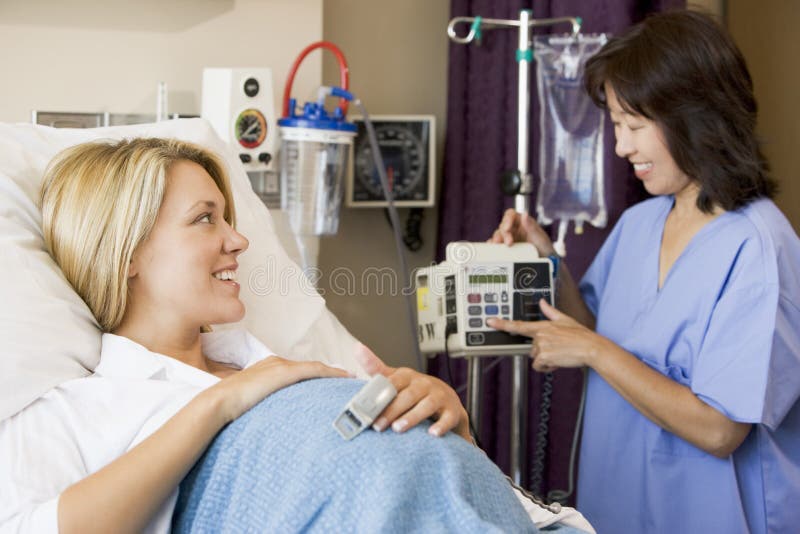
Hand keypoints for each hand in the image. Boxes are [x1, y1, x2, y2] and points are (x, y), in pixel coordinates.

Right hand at [210, 356, 350, 421]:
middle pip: (309, 368)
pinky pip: (315, 370)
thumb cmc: (228, 408)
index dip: (315, 375)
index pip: (297, 371)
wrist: (219, 402)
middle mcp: (275, 363)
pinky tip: (344, 378)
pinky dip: (332, 373)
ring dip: (333, 374)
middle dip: (327, 374)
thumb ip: (261, 406)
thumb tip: (268, 421)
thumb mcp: (249, 403)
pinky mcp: (286, 372)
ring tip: (348, 381)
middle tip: (344, 381)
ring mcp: (281, 366)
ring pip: (315, 368)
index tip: (328, 382)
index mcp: (266, 369)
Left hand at [354, 343, 470, 440]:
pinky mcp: (452, 411)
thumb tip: (357, 348)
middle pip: (408, 395)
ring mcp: (439, 397)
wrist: (446, 400)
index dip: (379, 395)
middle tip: (378, 425)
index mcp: (408, 376)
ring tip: (398, 428)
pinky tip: (432, 434)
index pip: (393, 382)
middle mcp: (424, 384)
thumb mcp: (397, 378)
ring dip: (412, 417)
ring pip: (427, 405)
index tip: (366, 407)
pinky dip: (441, 426)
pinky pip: (447, 418)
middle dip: (392, 410)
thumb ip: (377, 368)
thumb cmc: (416, 390)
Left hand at [486, 300, 605, 371]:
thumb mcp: (565, 319)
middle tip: (557, 349)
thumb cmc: (580, 335)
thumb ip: (550, 311)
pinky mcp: (544, 356)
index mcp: (543, 325)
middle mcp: (540, 335)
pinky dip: (547, 367)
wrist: (590, 347)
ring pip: (535, 358)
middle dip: (542, 351)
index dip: (502, 324)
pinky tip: (558, 362)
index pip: (519, 325)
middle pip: (531, 348)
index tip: (490, 322)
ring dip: (546, 360)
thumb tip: (543, 302)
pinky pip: (539, 366)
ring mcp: (541, 345)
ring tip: (560, 355)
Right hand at [489, 208, 555, 255]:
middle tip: (509, 243)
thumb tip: (524, 214)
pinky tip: (494, 250)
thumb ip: (531, 226)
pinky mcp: (506, 248)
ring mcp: (510, 238)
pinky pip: (496, 245)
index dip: (507, 219)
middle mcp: (515, 229)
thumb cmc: (545, 248)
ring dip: (497, 240)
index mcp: (523, 222)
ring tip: (499, 246)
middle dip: (504, 234)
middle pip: (503, 226)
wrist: (546, 263)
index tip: (507, 228)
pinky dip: (493, 247)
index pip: (511, 215)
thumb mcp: (539, 237)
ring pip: (498, 235)